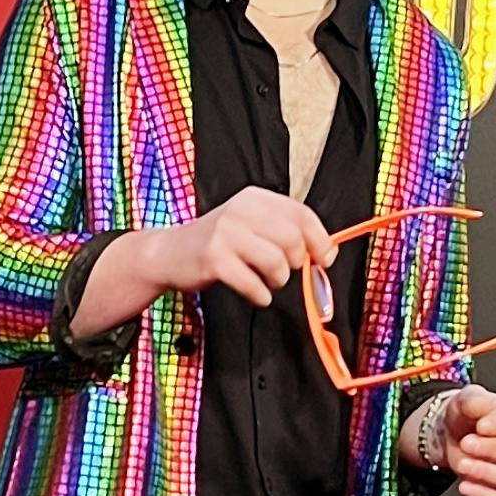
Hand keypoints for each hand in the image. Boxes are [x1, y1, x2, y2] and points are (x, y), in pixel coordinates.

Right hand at [148, 184, 331, 308]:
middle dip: (295, 263)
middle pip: (293, 239)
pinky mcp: (214, 258)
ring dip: (278, 281)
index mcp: (255, 199)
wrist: (168, 253)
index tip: (324, 259)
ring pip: (276, 261)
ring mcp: (225, 233)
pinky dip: (260, 295)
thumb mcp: (249, 226)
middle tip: (282, 273)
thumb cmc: (217, 244)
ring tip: (266, 283)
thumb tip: (326, 254)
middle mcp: (241, 210)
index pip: (302, 214)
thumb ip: (284, 233)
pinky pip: (253, 284)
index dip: (320, 240)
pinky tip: (255, 294)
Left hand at [438, 386, 495, 495]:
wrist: (455, 433)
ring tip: (462, 464)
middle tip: (467, 443)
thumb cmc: (470, 414)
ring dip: (485, 473)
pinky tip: (464, 485)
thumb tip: (478, 405)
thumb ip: (475, 399)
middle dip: (491, 449)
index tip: (481, 426)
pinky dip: (482, 493)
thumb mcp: (469, 398)